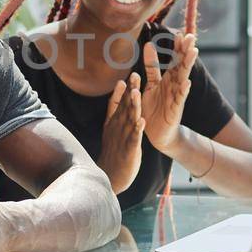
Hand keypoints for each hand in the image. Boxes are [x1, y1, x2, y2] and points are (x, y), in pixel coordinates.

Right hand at [98, 73, 144, 193]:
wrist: (110, 176)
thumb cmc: (112, 152)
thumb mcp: (110, 130)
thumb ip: (113, 113)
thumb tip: (117, 96)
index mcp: (113, 123)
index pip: (117, 104)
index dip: (121, 91)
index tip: (126, 77)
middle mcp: (117, 128)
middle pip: (124, 106)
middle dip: (130, 91)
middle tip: (135, 75)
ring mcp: (123, 138)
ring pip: (129, 119)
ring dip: (133, 106)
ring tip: (136, 93)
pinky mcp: (130, 149)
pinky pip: (134, 137)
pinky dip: (137, 129)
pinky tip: (141, 120)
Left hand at [141, 32, 194, 152]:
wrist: (157, 133)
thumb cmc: (154, 109)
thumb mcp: (150, 85)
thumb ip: (151, 67)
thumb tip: (148, 44)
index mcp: (166, 79)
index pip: (172, 60)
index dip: (175, 48)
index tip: (178, 34)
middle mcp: (173, 85)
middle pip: (180, 65)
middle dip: (185, 51)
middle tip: (190, 36)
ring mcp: (175, 96)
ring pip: (182, 78)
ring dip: (188, 65)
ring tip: (193, 52)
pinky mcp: (175, 109)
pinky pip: (179, 99)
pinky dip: (183, 90)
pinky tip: (187, 82)